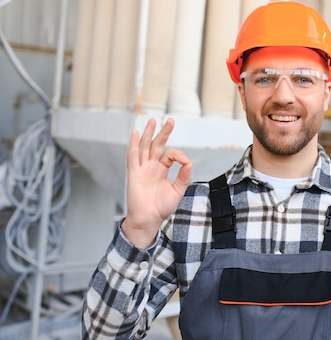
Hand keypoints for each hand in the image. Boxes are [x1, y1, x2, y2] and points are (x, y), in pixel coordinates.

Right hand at [122, 118, 191, 247]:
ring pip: (145, 147)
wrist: (149, 219)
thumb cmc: (161, 207)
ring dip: (148, 133)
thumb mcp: (178, 190)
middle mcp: (151, 167)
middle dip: (163, 132)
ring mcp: (142, 169)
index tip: (184, 162)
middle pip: (157, 145)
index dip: (178, 155)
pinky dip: (134, 145)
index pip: (169, 155)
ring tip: (152, 120)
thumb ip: (184, 176)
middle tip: (170, 120)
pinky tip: (136, 134)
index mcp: (161, 170)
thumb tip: (189, 161)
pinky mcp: (134, 174)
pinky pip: (133, 157)